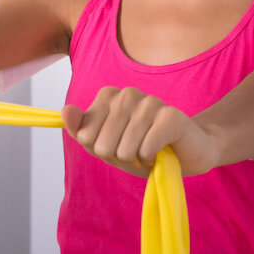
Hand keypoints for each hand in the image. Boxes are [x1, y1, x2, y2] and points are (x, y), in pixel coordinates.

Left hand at [61, 86, 218, 177]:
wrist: (188, 153)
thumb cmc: (143, 149)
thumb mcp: (107, 147)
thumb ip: (82, 130)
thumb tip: (65, 111)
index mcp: (109, 96)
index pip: (85, 136)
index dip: (102, 150)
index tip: (118, 144)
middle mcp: (127, 93)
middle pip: (102, 145)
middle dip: (119, 157)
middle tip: (136, 150)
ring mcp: (150, 102)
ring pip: (124, 149)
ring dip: (137, 159)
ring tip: (150, 150)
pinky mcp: (170, 115)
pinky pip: (146, 149)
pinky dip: (152, 159)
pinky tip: (163, 151)